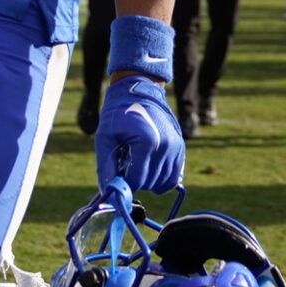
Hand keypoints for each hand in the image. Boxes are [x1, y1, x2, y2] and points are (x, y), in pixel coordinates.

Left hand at [95, 74, 183, 193]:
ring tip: (137, 159)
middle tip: (125, 160)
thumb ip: (106, 166)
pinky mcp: (180, 150)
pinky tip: (148, 166)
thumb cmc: (119, 114)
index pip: (136, 180)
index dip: (123, 183)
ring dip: (147, 179)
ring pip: (161, 184)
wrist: (140, 91)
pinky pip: (172, 178)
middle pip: (148, 183)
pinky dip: (159, 179)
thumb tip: (108, 194)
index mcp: (147, 142)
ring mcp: (176, 148)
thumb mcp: (105, 137)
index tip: (116, 175)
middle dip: (134, 178)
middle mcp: (166, 146)